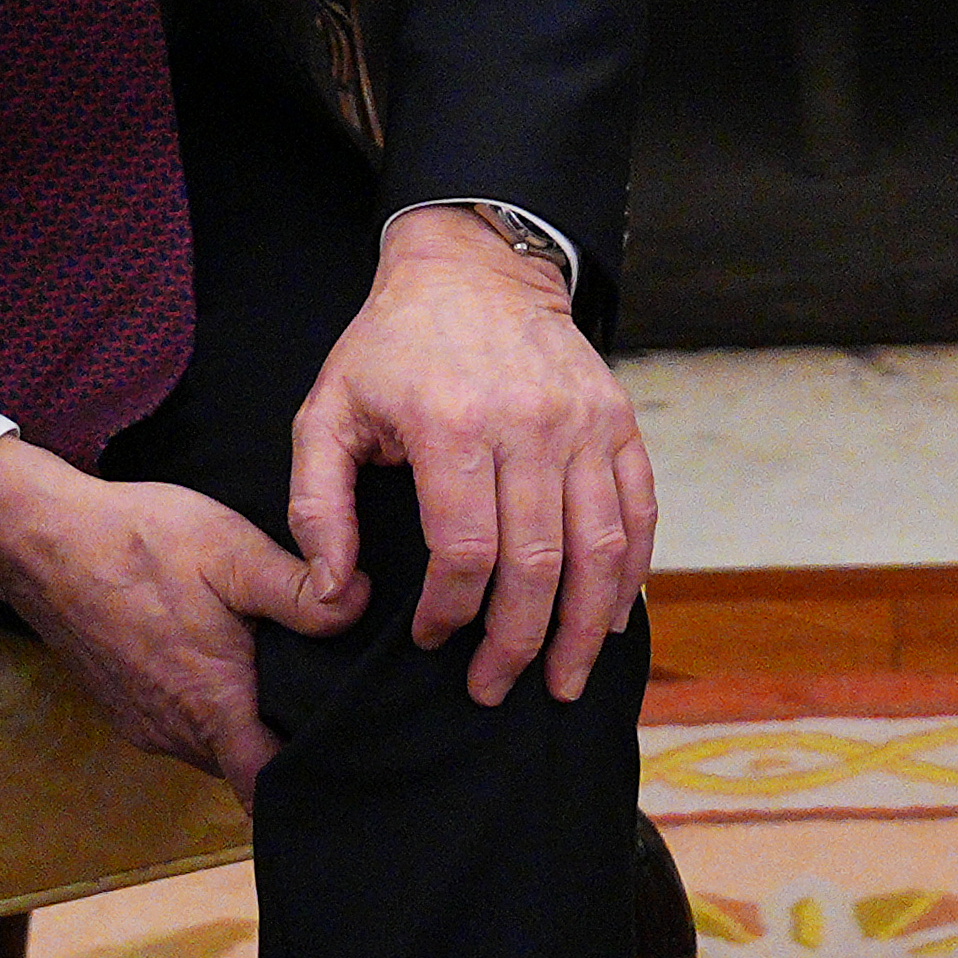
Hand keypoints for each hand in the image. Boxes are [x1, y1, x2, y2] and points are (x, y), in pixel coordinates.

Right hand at [0, 438, 354, 786]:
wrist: (43, 543)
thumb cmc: (138, 544)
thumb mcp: (232, 552)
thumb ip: (299, 589)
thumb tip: (358, 607)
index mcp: (211, 704)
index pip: (266, 786)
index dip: (307, 780)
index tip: (343, 758)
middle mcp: (175, 731)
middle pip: (248, 765)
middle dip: (286, 743)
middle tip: (330, 700)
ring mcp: (145, 724)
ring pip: (215, 746)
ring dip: (246, 723)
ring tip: (285, 677)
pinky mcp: (126, 707)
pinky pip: (182, 727)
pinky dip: (210, 708)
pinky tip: (227, 661)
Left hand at [288, 210, 659, 708]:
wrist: (473, 267)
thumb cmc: (391, 348)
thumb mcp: (326, 411)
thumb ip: (317, 505)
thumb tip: (335, 591)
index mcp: (453, 426)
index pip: (465, 551)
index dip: (451, 612)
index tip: (431, 639)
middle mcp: (529, 426)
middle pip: (538, 564)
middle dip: (517, 643)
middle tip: (494, 690)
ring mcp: (584, 424)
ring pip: (601, 549)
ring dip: (585, 628)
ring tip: (564, 681)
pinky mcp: (617, 422)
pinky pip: (639, 511)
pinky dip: (632, 574)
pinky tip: (610, 620)